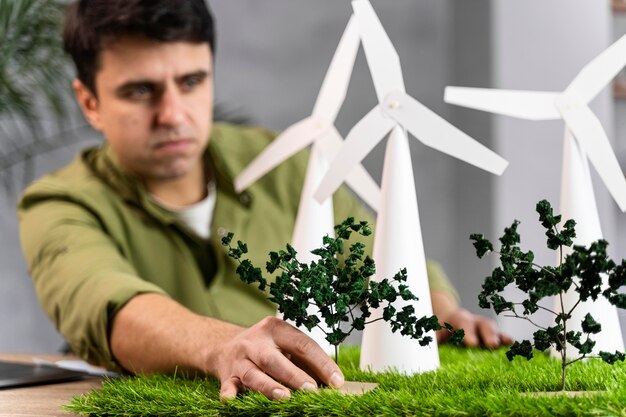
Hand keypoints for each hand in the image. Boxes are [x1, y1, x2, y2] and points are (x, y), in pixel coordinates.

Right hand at [209, 316, 343, 400]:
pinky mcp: (227, 376)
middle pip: (275, 359)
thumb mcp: (284, 344)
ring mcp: (240, 359)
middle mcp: (256, 342)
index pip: (302, 344)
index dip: (321, 363)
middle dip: (294, 375)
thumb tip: (332, 383)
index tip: (336, 381)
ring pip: (253, 373)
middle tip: (312, 389)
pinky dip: (229, 393)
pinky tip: (230, 400)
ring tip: (285, 397)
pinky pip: (227, 385)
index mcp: (276, 329)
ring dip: (269, 386)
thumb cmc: (265, 347)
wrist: (225, 345)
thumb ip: (304, 360)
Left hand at [436, 308, 512, 347]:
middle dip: (487, 333)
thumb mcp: (434, 332)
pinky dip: (505, 340)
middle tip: (491, 345)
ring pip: (492, 328)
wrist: (448, 322)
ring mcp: (483, 327)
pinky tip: (511, 345)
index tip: (472, 344)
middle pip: (482, 324)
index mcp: (457, 319)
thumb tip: (430, 345)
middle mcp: (473, 321)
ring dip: (499, 336)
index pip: (463, 324)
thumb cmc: (440, 330)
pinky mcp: (491, 335)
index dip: (468, 332)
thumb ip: (433, 338)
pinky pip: (499, 336)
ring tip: (505, 344)